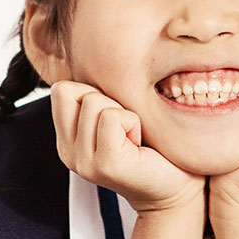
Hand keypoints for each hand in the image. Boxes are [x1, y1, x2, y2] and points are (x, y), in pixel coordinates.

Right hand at [50, 81, 204, 214]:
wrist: (177, 187)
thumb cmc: (153, 147)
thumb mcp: (116, 116)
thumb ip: (97, 97)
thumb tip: (95, 51)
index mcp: (66, 139)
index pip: (61, 88)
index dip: (92, 92)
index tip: (114, 118)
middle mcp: (68, 153)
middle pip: (72, 91)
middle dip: (105, 99)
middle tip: (125, 129)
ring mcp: (84, 162)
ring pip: (94, 102)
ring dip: (123, 113)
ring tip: (133, 138)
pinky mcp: (106, 165)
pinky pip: (112, 117)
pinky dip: (132, 123)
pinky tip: (139, 145)